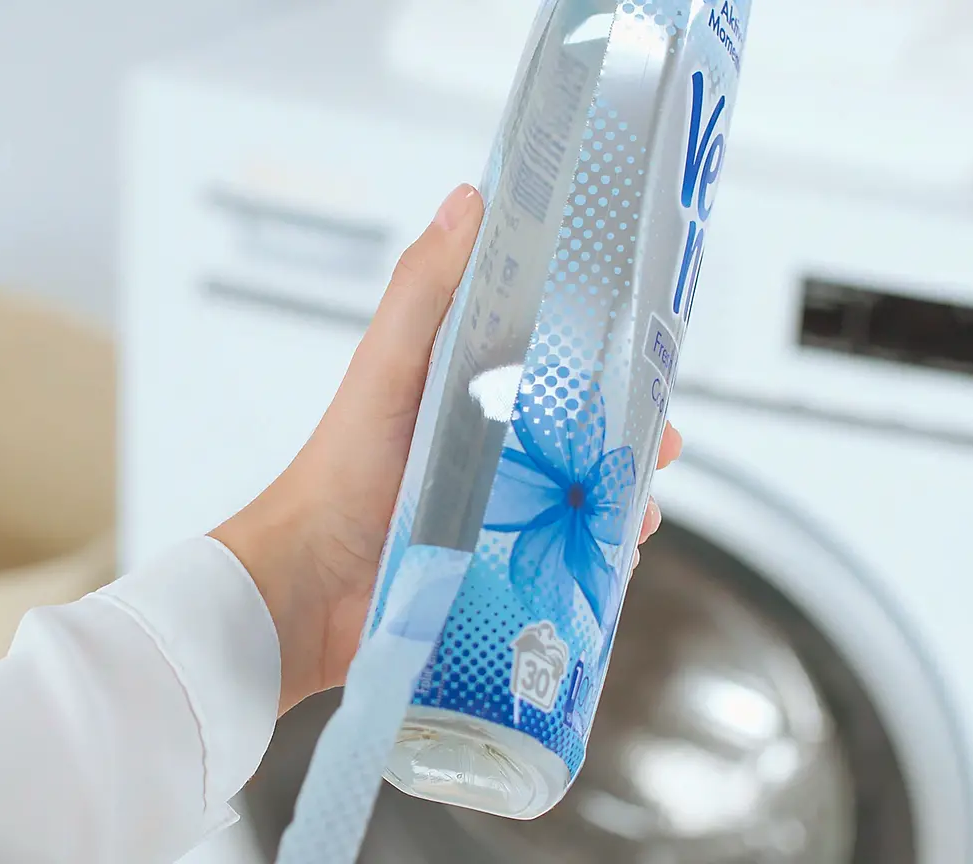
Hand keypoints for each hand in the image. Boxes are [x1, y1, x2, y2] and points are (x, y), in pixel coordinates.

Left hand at [212, 184, 683, 713]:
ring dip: (625, 495)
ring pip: (585, 491)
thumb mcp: (386, 368)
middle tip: (663, 440)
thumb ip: (424, 292)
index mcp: (467, 386)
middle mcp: (488, 444)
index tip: (648, 345)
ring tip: (642, 506)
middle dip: (632, 431)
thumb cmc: (338, 472)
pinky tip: (617, 554)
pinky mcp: (502, 563)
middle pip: (583, 427)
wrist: (310, 587)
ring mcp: (498, 506)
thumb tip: (468, 200)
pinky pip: (567, 554)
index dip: (604, 348)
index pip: (549, 353)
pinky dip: (601, 553)